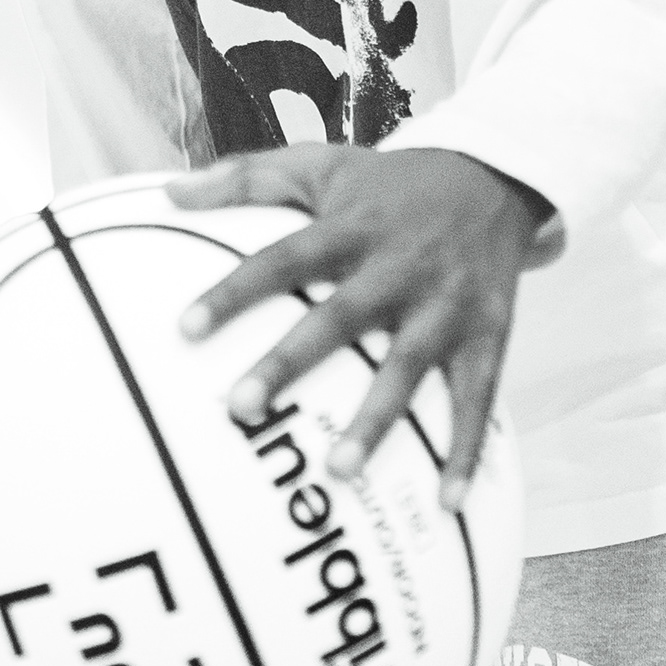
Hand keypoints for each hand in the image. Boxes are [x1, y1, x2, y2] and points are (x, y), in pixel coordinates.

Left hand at [169, 143, 551, 508]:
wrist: (496, 176)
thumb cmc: (389, 184)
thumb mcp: (322, 164)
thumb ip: (245, 176)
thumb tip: (168, 192)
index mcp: (351, 228)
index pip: (284, 258)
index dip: (235, 292)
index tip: (185, 330)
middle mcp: (398, 267)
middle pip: (339, 318)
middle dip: (290, 363)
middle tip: (240, 409)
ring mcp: (446, 305)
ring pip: (407, 366)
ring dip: (375, 420)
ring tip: (337, 472)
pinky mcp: (488, 333)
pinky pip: (477, 396)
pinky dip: (468, 449)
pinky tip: (448, 502)